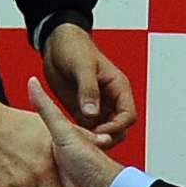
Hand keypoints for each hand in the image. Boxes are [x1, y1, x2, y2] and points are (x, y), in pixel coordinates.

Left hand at [37, 22, 138, 139]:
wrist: (57, 44)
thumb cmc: (74, 48)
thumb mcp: (82, 67)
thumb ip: (88, 90)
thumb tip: (93, 114)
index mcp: (118, 87)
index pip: (128, 115)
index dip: (117, 127)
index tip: (99, 131)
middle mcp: (110, 99)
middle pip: (118, 127)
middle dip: (107, 137)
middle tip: (89, 143)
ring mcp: (96, 106)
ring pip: (103, 131)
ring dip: (94, 138)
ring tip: (78, 143)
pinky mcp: (81, 110)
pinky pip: (86, 128)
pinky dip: (81, 135)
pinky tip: (69, 139)